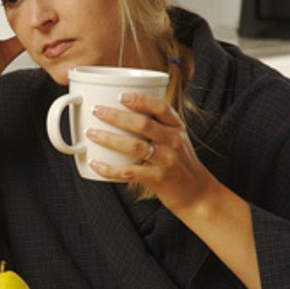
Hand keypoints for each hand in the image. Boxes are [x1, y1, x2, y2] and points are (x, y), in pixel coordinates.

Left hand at [87, 92, 214, 212]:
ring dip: (109, 138)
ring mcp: (167, 160)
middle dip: (116, 115)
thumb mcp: (176, 140)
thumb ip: (157, 127)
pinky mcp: (159, 178)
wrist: (198, 193)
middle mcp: (173, 141)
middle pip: (143, 123)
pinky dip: (110, 169)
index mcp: (176, 128)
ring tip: (91, 133)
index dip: (141, 100)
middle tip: (97, 110)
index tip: (121, 95)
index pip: (161, 107)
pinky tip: (96, 164)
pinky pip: (129, 172)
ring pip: (134, 146)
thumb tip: (122, 113)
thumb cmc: (180, 164)